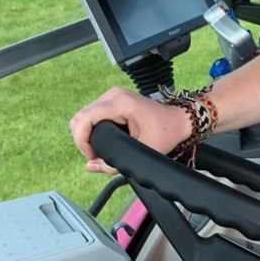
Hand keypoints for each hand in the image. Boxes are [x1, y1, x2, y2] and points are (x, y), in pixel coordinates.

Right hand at [69, 85, 191, 173]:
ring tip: (102, 150)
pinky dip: (93, 129)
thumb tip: (90, 166)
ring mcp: (112, 94)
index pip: (84, 118)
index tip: (93, 155)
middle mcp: (114, 94)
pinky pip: (92, 114)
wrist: (179, 119)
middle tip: (98, 156)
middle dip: (84, 140)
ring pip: (84, 115)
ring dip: (87, 135)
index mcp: (121, 103)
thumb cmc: (166, 133)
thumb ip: (114, 163)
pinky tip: (105, 140)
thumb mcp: (142, 152)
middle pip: (80, 117)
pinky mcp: (113, 98)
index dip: (82, 141)